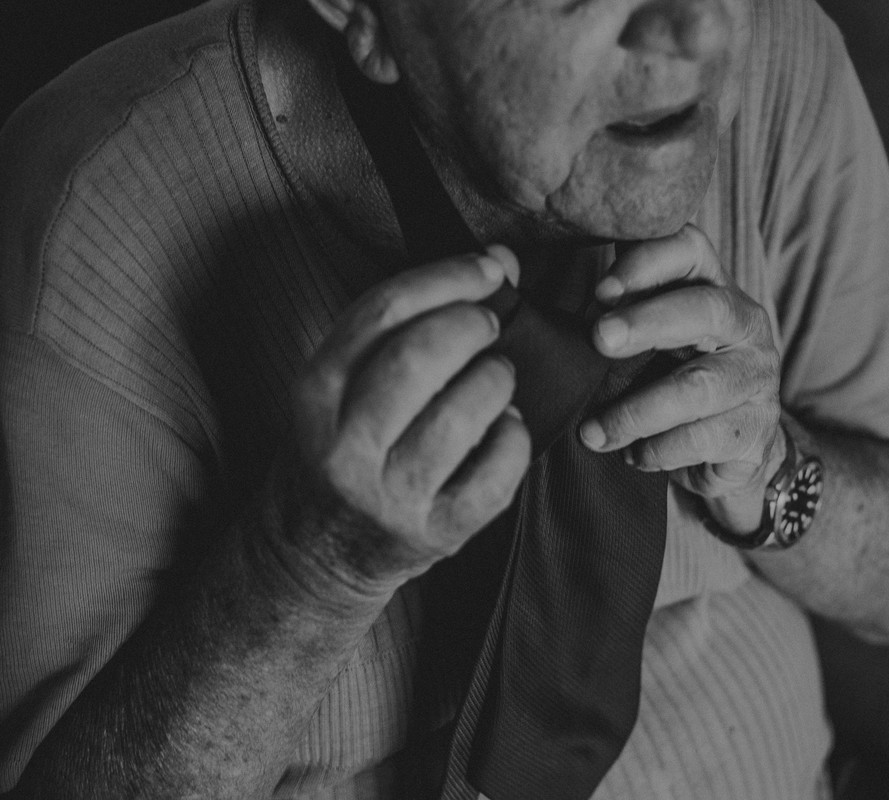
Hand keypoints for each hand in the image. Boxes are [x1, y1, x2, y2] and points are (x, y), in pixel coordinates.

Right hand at [267, 247, 530, 603]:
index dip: (446, 278)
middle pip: (418, 358)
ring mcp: (388, 496)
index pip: (382, 312)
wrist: (312, 556)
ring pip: (459, 417)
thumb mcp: (343, 385)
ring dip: (495, 381)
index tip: (488, 268)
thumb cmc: (340, 451)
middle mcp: (343, 445)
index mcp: (315, 393)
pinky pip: (493, 477)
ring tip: (497, 376)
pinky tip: (505, 426)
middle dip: (470, 326)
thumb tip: (500, 262)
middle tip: (489, 324)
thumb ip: (409, 323)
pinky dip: (513, 440)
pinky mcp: (432, 534)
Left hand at [579, 225, 782, 529]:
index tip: (601, 290)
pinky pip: (703, 438)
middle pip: (705, 309)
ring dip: (636, 410)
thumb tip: (528, 288)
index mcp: (711, 287)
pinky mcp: (757, 428)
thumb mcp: (643, 341)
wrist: (730, 450)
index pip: (691, 251)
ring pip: (699, 387)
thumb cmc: (671, 380)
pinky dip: (659, 450)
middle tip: (599, 338)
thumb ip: (608, 315)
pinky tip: (634, 455)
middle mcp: (743, 324)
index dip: (648, 262)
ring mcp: (755, 377)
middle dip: (647, 322)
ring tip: (593, 432)